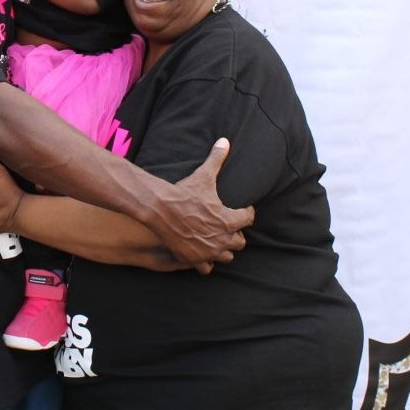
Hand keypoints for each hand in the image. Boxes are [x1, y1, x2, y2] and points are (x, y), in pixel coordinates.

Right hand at [159, 138, 252, 273]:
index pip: (248, 218)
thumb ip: (217, 159)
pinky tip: (201, 253)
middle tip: (226, 226)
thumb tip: (225, 141)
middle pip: (240, 242)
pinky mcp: (194, 259)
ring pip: (226, 257)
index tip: (241, 209)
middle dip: (235, 234)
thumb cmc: (184, 192)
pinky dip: (205, 263)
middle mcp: (222, 239)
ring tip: (216, 241)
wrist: (161, 209)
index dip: (245, 212)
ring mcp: (209, 251)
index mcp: (230, 220)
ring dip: (223, 250)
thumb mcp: (204, 175)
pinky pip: (207, 269)